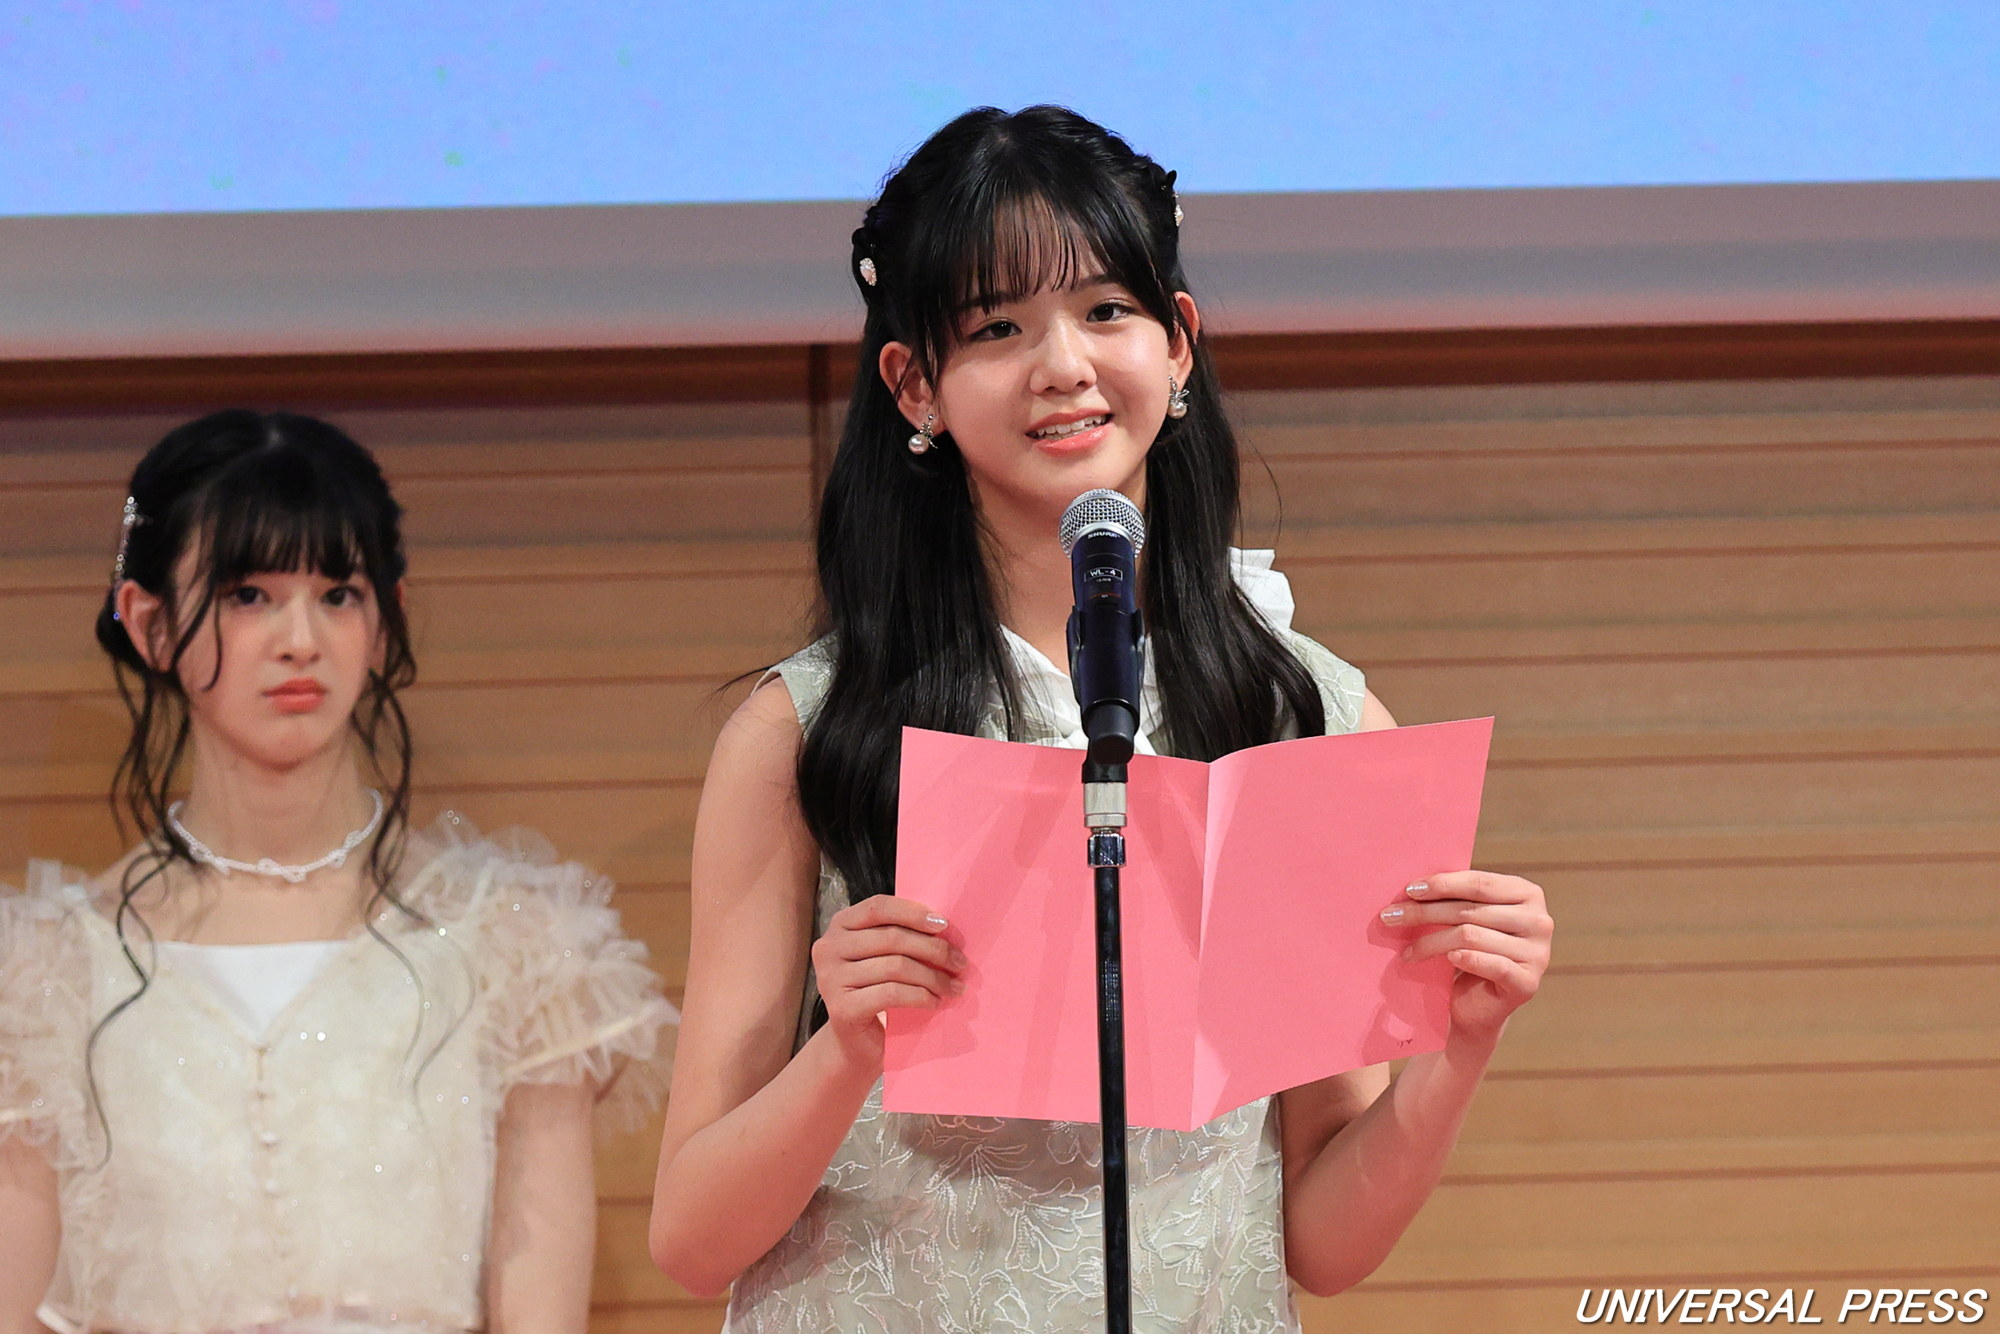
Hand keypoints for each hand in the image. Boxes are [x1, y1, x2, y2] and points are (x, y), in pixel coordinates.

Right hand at [811, 895, 964, 1067]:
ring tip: (953, 987)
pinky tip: (935, 1002)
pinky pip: (892, 994)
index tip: (944, 925)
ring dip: (933, 977)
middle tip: (959, 962)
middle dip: (933, 949)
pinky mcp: (842, 1008)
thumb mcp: (881, 955)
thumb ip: (900, 935)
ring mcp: (831, 979)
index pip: (878, 907)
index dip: (913, 913)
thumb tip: (943, 925)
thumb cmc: (874, 991)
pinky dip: (920, 996)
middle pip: (891, 938)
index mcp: (839, 926)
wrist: (854, 1042)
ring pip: (895, 966)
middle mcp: (828, 948)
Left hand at [1382, 870, 1551, 1043]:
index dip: (1442, 884)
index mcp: (1528, 894)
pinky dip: (1468, 960)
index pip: (1479, 883)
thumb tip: (1415, 884)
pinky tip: (1448, 959)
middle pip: (1470, 910)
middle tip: (1389, 917)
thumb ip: (1456, 897)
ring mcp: (1538, 953)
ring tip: (1406, 950)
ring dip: (1430, 942)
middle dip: (1424, 913)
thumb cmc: (1468, 952)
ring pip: (1471, 936)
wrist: (1478, 1007)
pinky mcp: (1528, 982)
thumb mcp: (1466, 917)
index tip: (1408, 890)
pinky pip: (1493, 965)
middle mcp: (1540, 921)